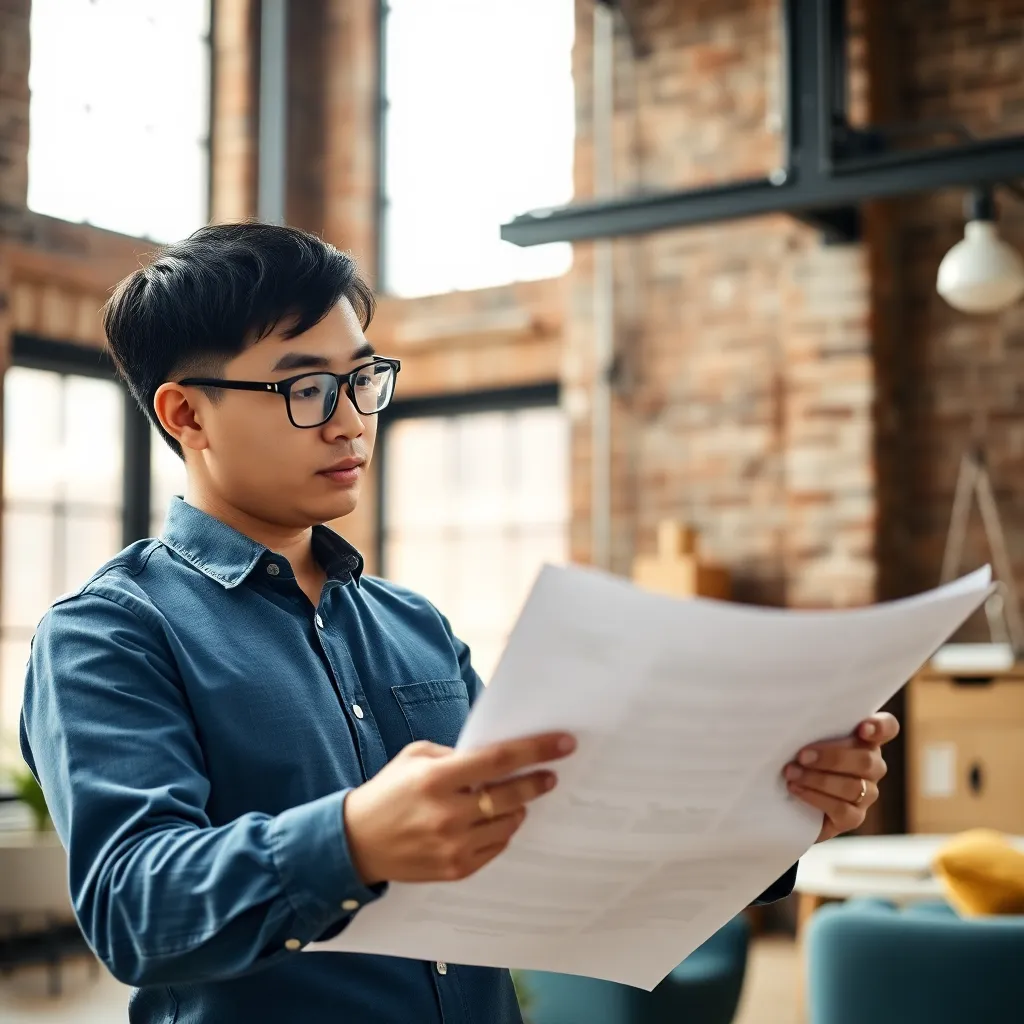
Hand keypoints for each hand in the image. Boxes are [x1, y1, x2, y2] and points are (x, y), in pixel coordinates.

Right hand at [343, 732, 575, 884]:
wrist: (357, 843)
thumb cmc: (389, 791)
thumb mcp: (415, 757)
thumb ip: (455, 755)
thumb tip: (498, 756)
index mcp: (436, 779)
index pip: (498, 761)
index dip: (536, 751)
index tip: (564, 745)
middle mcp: (447, 814)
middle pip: (511, 796)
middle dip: (537, 782)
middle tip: (549, 776)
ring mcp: (452, 846)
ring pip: (508, 824)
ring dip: (517, 808)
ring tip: (512, 799)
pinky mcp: (455, 869)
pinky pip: (496, 847)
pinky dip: (500, 831)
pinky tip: (490, 821)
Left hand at [783, 712, 899, 842]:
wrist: (788, 800)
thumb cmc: (798, 757)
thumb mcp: (805, 737)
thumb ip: (813, 727)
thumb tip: (797, 716)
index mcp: (865, 740)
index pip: (888, 728)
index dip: (880, 727)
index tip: (862, 729)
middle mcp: (872, 766)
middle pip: (866, 760)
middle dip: (831, 758)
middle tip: (801, 756)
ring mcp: (866, 794)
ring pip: (853, 787)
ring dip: (818, 779)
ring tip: (791, 773)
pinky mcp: (854, 817)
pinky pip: (842, 809)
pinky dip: (816, 798)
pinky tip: (796, 789)